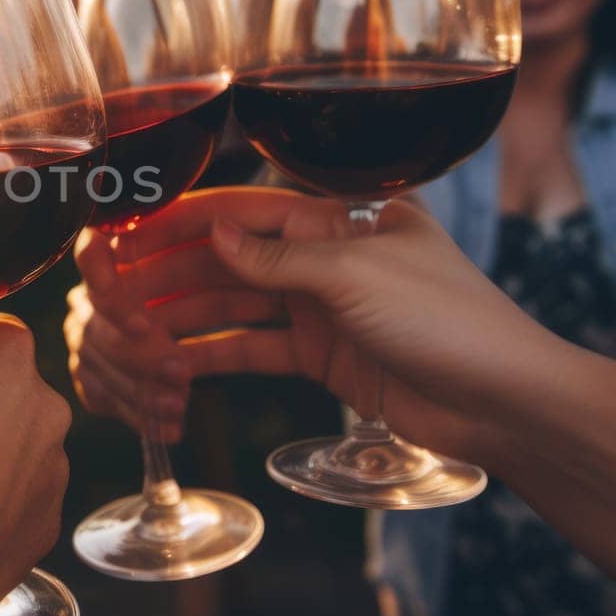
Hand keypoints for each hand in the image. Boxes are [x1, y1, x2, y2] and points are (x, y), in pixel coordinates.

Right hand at [91, 188, 560, 464]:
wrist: (504, 403)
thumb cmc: (449, 321)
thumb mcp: (358, 276)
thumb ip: (281, 257)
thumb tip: (215, 232)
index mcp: (339, 218)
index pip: (242, 212)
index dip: (180, 223)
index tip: (125, 235)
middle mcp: (325, 257)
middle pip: (229, 259)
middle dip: (168, 273)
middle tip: (112, 292)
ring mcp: (322, 308)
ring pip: (234, 305)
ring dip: (182, 316)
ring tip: (129, 330)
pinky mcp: (323, 356)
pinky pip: (254, 349)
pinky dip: (214, 356)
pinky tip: (172, 363)